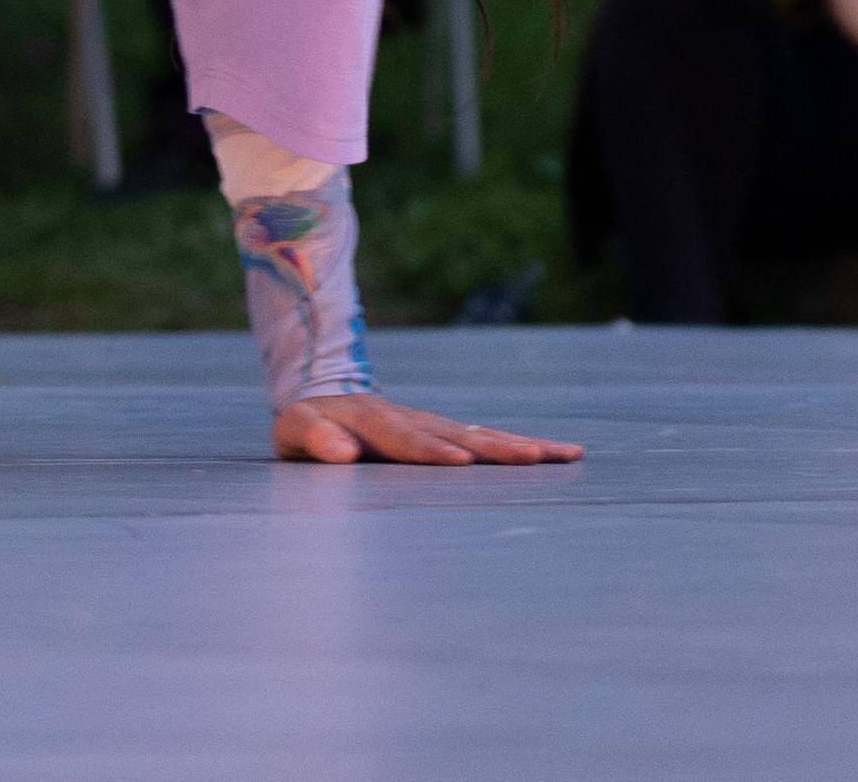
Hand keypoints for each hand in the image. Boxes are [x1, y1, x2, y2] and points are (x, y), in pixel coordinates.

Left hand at [270, 392, 582, 466]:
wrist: (324, 394)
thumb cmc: (307, 424)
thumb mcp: (295, 430)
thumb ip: (314, 438)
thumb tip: (342, 452)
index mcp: (373, 420)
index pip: (404, 439)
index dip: (431, 451)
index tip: (459, 463)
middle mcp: (412, 418)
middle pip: (458, 433)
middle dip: (495, 448)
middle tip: (533, 458)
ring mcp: (434, 423)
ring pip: (481, 435)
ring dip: (520, 446)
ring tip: (562, 454)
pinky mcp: (448, 432)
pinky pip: (486, 439)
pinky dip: (520, 446)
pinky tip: (556, 453)